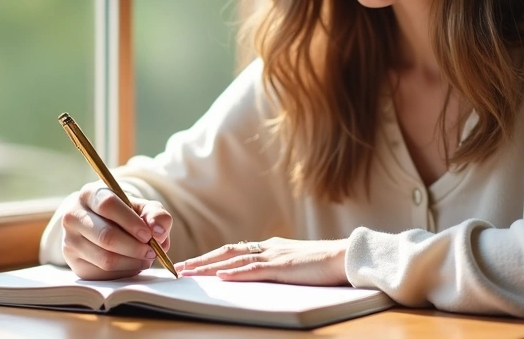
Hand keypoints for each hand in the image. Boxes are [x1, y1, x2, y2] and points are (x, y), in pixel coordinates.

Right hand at [57, 182, 171, 280]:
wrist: (98, 224)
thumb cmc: (122, 214)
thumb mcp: (140, 207)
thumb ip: (155, 214)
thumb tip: (159, 232)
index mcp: (89, 195)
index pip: (108, 205)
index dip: (131, 221)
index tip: (149, 235)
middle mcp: (73, 217)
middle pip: (106, 236)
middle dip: (135, 247)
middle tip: (153, 252)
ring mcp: (70, 241)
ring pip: (105, 259)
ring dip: (133, 262)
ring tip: (147, 258)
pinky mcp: (74, 264)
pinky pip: (103, 274)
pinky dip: (124, 272)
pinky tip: (133, 264)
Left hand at [175, 237, 348, 285]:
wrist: (345, 257)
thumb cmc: (324, 264)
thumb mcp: (295, 265)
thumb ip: (277, 267)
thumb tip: (260, 275)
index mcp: (270, 247)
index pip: (233, 250)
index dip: (211, 257)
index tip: (192, 264)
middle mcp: (268, 248)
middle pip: (226, 252)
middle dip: (201, 260)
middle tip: (178, 268)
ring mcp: (274, 256)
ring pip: (234, 260)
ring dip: (209, 266)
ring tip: (189, 272)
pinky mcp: (283, 267)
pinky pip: (254, 270)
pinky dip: (235, 273)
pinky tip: (221, 276)